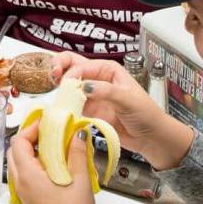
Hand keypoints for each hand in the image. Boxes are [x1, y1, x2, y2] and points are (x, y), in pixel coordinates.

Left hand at [7, 122, 97, 203]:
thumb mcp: (80, 179)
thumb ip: (77, 153)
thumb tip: (78, 134)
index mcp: (28, 175)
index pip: (19, 142)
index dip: (31, 129)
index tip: (47, 123)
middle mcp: (20, 183)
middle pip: (14, 152)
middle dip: (29, 139)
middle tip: (49, 133)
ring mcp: (22, 193)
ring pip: (18, 165)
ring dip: (30, 152)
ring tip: (53, 148)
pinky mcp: (28, 201)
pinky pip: (24, 177)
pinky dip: (33, 166)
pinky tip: (52, 166)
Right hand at [52, 53, 192, 168]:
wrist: (150, 138)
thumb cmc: (146, 114)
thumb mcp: (128, 99)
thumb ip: (106, 91)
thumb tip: (85, 86)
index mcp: (108, 70)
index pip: (82, 65)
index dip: (71, 72)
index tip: (65, 84)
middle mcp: (98, 80)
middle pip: (72, 68)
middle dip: (59, 69)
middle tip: (52, 75)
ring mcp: (92, 96)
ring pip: (69, 88)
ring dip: (61, 91)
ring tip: (58, 98)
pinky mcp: (89, 112)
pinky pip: (72, 106)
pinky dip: (66, 108)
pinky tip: (63, 111)